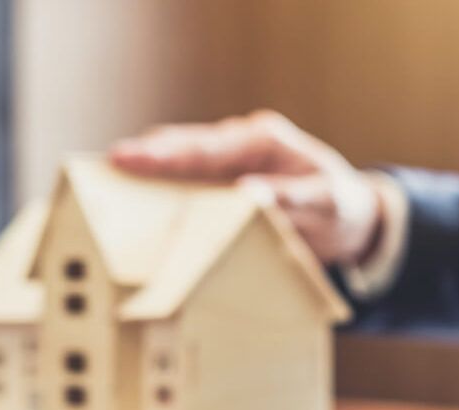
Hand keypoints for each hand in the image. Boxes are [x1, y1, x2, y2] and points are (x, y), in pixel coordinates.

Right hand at [110, 110, 384, 264]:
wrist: (351, 221)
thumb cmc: (340, 207)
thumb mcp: (325, 204)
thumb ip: (288, 199)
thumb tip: (247, 193)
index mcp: (264, 139)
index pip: (210, 145)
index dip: (171, 152)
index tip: (135, 156)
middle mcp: (241, 146)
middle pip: (186, 148)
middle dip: (149, 156)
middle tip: (111, 163)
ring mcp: (228, 166)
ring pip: (181, 166)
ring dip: (150, 175)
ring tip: (107, 183)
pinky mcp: (223, 189)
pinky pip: (188, 189)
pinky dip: (164, 197)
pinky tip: (135, 207)